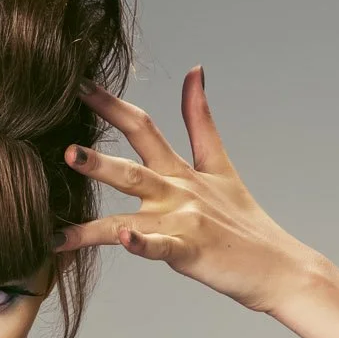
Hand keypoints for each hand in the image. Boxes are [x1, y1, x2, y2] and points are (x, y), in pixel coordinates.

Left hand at [52, 67, 323, 314]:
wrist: (275, 266)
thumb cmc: (242, 222)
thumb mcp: (220, 165)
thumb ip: (200, 120)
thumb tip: (194, 71)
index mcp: (180, 171)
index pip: (143, 129)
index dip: (110, 106)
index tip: (78, 86)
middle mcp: (178, 191)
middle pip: (132, 167)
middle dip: (96, 158)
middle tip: (63, 147)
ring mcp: (184, 220)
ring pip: (136, 205)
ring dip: (101, 201)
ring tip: (65, 196)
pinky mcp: (191, 251)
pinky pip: (161, 247)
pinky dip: (142, 243)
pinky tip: (123, 239)